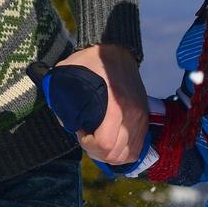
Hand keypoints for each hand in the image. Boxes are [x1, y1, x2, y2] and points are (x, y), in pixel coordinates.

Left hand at [57, 43, 146, 164]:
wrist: (117, 51)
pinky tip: (111, 143)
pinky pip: (137, 149)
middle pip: (115, 154)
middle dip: (95, 151)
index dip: (87, 144)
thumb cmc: (91, 62)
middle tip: (87, 136)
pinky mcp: (145, 119)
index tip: (80, 130)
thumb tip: (67, 123)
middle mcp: (132, 115)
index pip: (104, 143)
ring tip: (98, 140)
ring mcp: (141, 119)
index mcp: (115, 106)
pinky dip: (123, 152)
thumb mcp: (69, 73)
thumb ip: (63, 98)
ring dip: (109, 155)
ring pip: (127, 155)